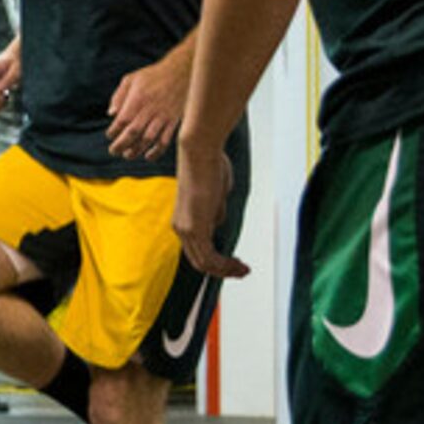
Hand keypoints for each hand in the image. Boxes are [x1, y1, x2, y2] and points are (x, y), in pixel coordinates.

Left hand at [106, 51, 190, 161]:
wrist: (181, 71)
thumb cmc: (153, 75)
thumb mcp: (131, 79)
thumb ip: (118, 96)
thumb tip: (111, 114)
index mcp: (138, 98)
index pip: (122, 120)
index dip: (114, 131)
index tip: (109, 135)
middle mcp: (151, 109)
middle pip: (133, 132)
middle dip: (121, 145)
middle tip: (114, 151)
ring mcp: (163, 116)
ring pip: (148, 139)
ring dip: (136, 150)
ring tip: (128, 155)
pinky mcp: (173, 121)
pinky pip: (165, 140)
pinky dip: (156, 151)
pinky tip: (148, 156)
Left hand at [173, 141, 250, 278]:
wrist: (201, 151)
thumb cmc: (209, 164)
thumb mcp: (215, 194)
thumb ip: (216, 210)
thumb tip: (218, 222)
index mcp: (183, 220)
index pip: (197, 250)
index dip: (216, 261)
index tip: (235, 262)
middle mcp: (180, 227)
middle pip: (199, 261)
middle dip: (222, 270)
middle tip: (241, 272)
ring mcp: (185, 229)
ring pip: (204, 263)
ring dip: (226, 270)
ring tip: (243, 270)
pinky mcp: (194, 228)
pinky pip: (208, 257)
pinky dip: (224, 265)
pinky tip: (238, 265)